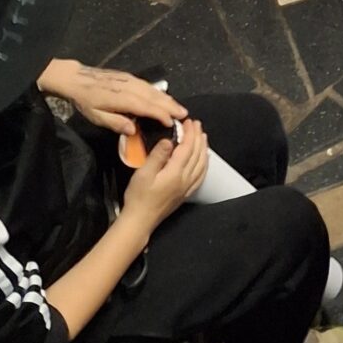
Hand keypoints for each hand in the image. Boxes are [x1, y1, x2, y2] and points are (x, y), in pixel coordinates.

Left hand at [37, 61, 185, 138]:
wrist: (77, 78)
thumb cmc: (86, 101)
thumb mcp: (96, 116)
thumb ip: (115, 122)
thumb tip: (133, 130)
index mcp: (122, 99)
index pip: (146, 107)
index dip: (161, 114)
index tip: (172, 122)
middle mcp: (130, 87)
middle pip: (154, 97)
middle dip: (170, 106)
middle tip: (185, 115)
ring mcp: (131, 80)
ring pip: (153, 90)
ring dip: (168, 99)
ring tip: (179, 107)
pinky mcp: (130, 77)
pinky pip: (149, 85)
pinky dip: (159, 92)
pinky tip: (164, 97)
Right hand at [121, 116, 208, 230]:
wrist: (140, 221)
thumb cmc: (138, 198)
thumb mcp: (143, 174)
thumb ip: (157, 156)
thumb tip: (169, 140)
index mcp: (175, 172)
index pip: (187, 148)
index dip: (190, 133)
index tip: (188, 122)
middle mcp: (185, 179)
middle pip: (197, 154)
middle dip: (198, 137)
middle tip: (196, 124)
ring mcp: (187, 187)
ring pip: (202, 164)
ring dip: (203, 148)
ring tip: (202, 137)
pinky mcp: (185, 194)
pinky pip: (201, 176)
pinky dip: (204, 164)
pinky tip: (204, 161)